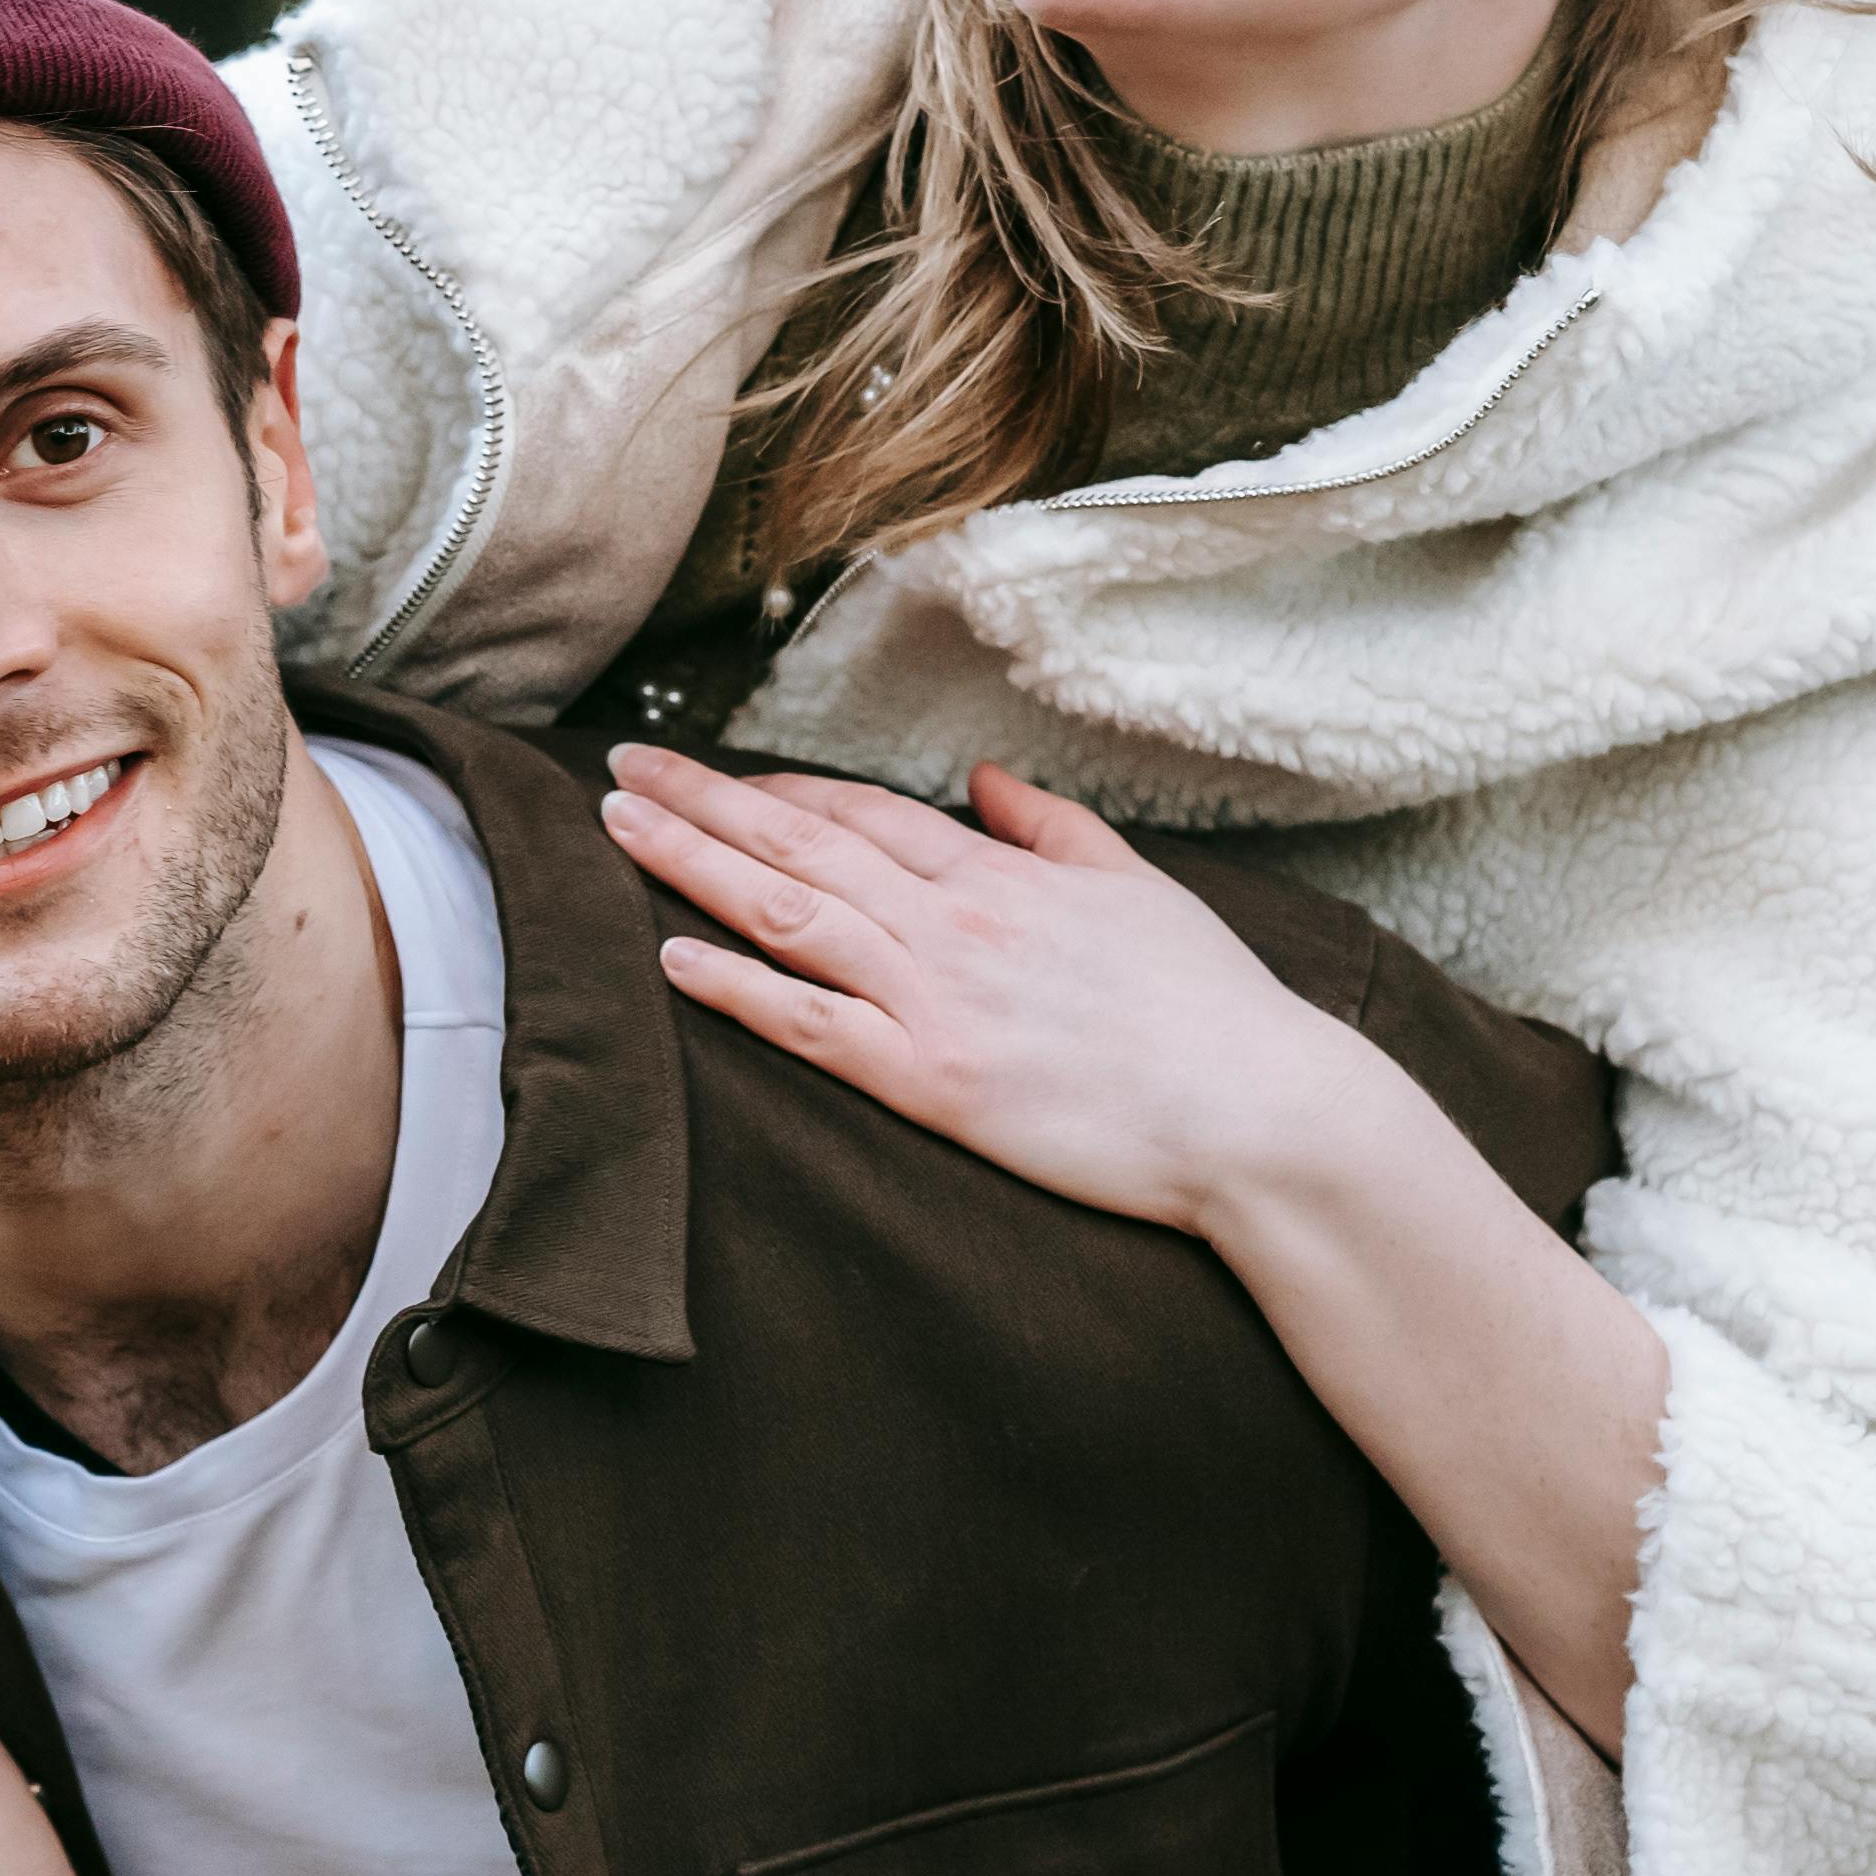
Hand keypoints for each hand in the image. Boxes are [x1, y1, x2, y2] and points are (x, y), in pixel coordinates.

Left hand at [598, 744, 1412, 1243]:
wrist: (1256, 1110)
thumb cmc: (1209, 1007)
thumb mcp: (1136, 886)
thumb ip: (1051, 827)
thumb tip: (981, 779)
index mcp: (1001, 875)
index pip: (862, 814)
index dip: (777, 789)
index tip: (714, 773)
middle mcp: (954, 924)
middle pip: (801, 844)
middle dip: (701, 801)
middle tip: (620, 766)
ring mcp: (938, 1001)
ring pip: (788, 915)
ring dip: (693, 866)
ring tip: (618, 829)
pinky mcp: (934, 1083)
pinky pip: (812, 1027)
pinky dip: (738, 988)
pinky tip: (673, 957)